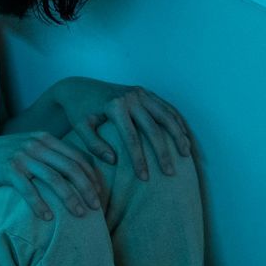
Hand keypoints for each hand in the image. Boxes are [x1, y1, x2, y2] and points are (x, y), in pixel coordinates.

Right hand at [0, 131, 107, 221]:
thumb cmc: (3, 158)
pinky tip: (47, 218)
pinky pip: (28, 189)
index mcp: (44, 138)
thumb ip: (49, 155)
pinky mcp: (7, 169)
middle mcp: (35, 144)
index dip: (91, 176)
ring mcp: (21, 156)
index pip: (76, 157)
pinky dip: (39, 204)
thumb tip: (76, 173)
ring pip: (53, 178)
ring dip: (69, 198)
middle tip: (95, 207)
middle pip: (69, 167)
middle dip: (86, 188)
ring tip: (78, 215)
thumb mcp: (28, 150)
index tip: (99, 193)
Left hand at [51, 78, 192, 180]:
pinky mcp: (145, 92)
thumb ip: (94, 145)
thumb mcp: (80, 128)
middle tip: (170, 173)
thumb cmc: (78, 112)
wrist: (79, 88)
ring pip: (166, 115)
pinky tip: (184, 136)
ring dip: (178, 135)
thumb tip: (114, 160)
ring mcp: (140, 93)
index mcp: (114, 106)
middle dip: (163, 152)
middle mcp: (130, 97)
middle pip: (154, 128)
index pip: (132, 138)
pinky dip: (177, 121)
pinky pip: (166, 107)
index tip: (144, 178)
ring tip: (186, 155)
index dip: (140, 159)